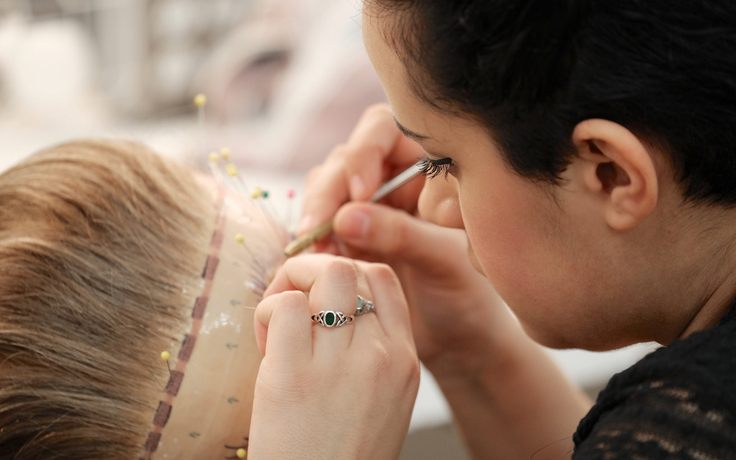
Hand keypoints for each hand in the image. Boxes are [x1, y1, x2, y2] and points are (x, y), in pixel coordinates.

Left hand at [248, 255, 419, 459]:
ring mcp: (340, 364)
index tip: (321, 295)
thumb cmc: (343, 455)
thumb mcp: (383, 401)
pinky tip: (266, 345)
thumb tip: (332, 303)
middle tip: (292, 302)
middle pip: (349, 269)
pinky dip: (269, 313)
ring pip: (323, 275)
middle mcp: (380, 356)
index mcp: (405, 361)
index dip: (345, 273)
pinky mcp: (294, 376)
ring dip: (291, 286)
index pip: (382, 278)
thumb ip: (371, 351)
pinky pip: (287, 308)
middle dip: (312, 271)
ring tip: (278, 324)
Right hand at [301, 104, 519, 378]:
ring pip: (326, 189)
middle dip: (329, 191)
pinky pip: (320, 224)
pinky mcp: (349, 236)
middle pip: (345, 159)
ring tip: (321, 251)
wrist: (460, 337)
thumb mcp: (444, 260)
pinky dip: (314, 240)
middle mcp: (394, 178)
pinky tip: (317, 262)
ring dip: (317, 216)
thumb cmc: (470, 294)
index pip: (384, 130)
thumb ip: (401, 234)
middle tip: (320, 229)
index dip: (364, 152)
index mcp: (428, 165)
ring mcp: (369, 206)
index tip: (360, 193)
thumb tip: (346, 216)